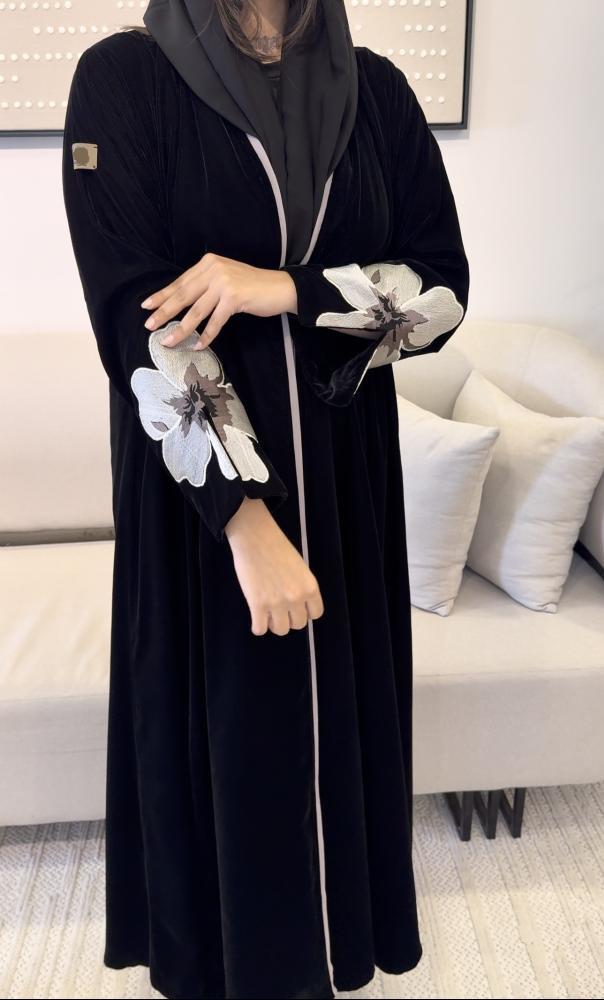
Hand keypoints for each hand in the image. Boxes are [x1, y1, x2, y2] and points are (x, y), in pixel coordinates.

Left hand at [140, 252, 296, 350]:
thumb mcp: (225, 278)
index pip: (180, 282)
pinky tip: (198, 346)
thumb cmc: (251, 286)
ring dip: (181, 329)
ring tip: (168, 341)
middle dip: (164, 312)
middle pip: (183, 295)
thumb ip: (205, 285)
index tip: (146, 306)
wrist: (280, 287)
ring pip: (196, 311)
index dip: (162, 295)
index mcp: (208, 263)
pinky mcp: (234, 298)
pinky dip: (206, 335)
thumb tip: (181, 302)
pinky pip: (215, 321)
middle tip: (149, 325)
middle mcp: (214, 269)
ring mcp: (224, 283)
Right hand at [225, 498, 323, 636]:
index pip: (315, 614)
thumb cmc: (277, 548)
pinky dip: (258, 627)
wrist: (256, 538)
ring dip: (274, 624)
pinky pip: (260, 629)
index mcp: (310, 588)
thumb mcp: (300, 568)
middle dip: (289, 619)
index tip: (296, 608)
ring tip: (267, 615)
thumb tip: (297, 604)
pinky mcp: (257, 605)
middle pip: (298, 624)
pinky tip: (256, 620)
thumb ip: (301, 587)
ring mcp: (277, 603)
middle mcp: (296, 598)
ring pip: (281, 630)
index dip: (305, 612)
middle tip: (280, 610)